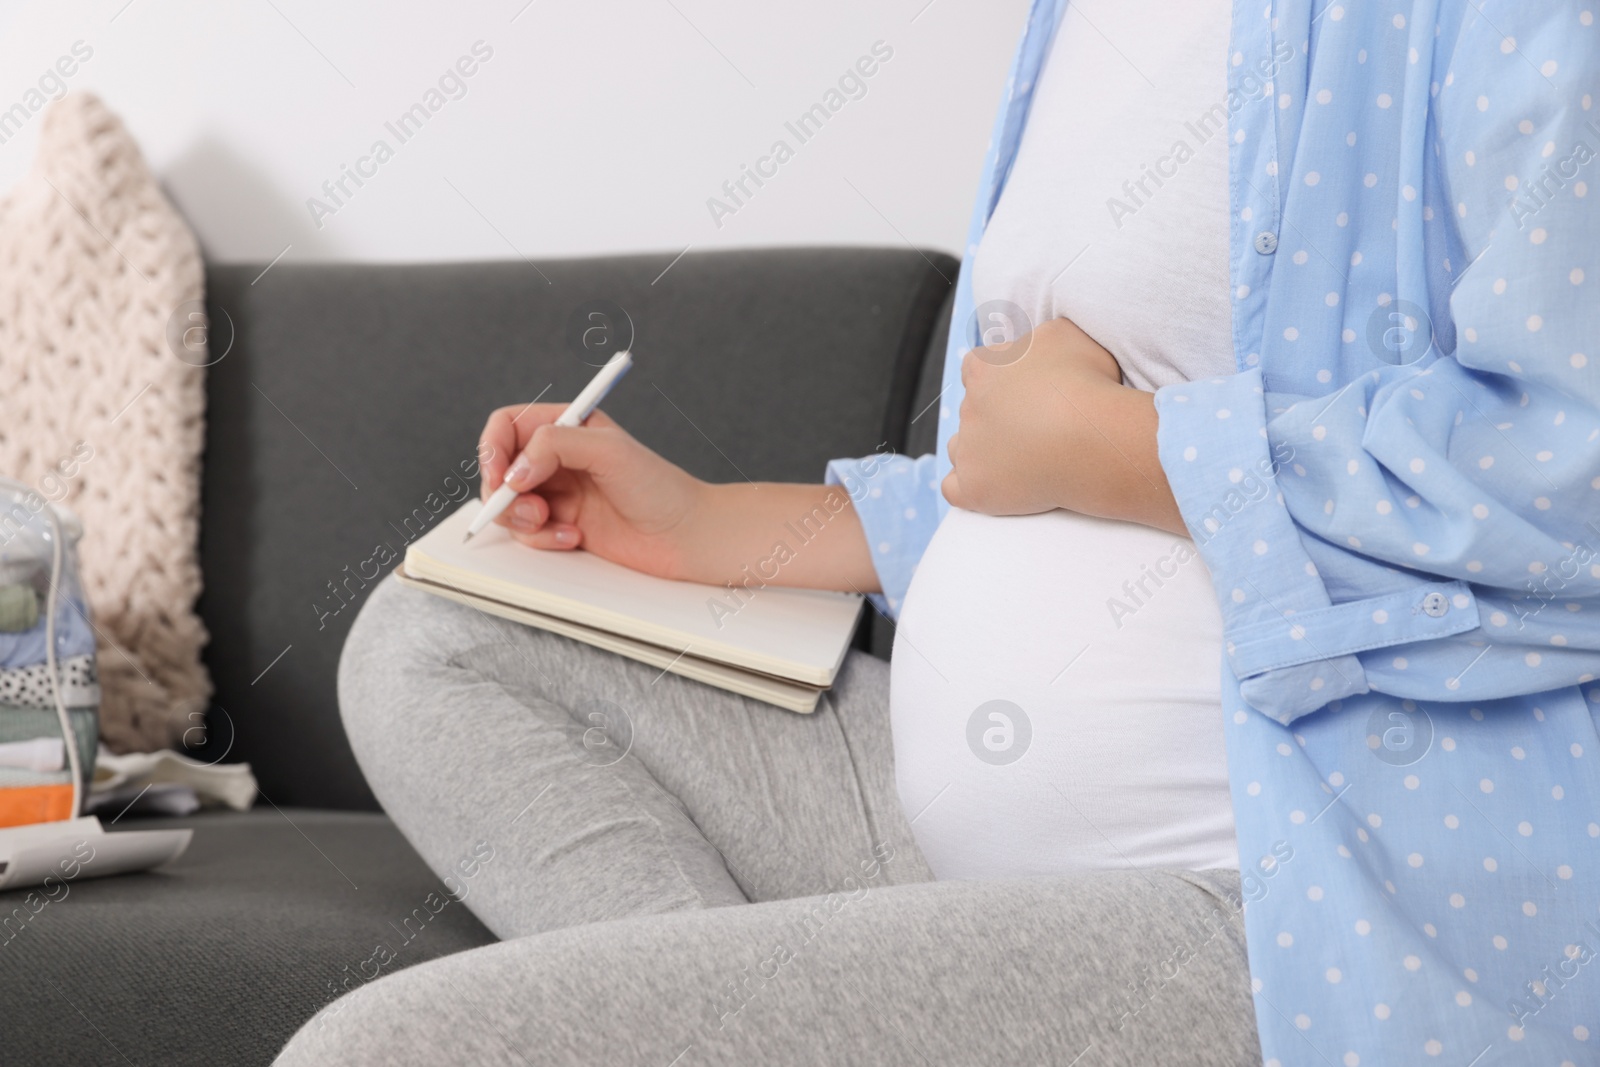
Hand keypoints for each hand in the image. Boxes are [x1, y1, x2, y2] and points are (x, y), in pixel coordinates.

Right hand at [478, 404, 703, 578]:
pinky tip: (573, 537)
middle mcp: (557, 457)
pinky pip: (527, 533)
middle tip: (528, 508)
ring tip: (550, 522)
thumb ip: (556, 445)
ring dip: (519, 518)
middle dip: (503, 492)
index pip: (507, 425)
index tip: (500, 475)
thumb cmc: (659, 487)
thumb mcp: (609, 451)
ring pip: (507, 504)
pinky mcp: (561, 525)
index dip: (493, 449)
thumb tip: (515, 469)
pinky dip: (541, 539)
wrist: (684, 536)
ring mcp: (557, 493)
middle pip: (498, 468)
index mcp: (567, 425)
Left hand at [941, 317, 1185, 533]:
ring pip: (958, 448)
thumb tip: (1031, 345)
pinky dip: (969, 488)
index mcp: (985, 368)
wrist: (1092, 438)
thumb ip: (1037, 338)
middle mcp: (968, 406)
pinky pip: (954, 489)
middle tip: (1036, 429)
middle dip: (996, 417)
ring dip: (980, 451)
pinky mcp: (974, 487)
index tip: (1024, 392)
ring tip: (1017, 460)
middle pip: (972, 410)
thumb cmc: (1087, 383)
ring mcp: (968, 449)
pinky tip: (993, 487)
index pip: (976, 368)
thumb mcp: (1065, 335)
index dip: (998, 379)